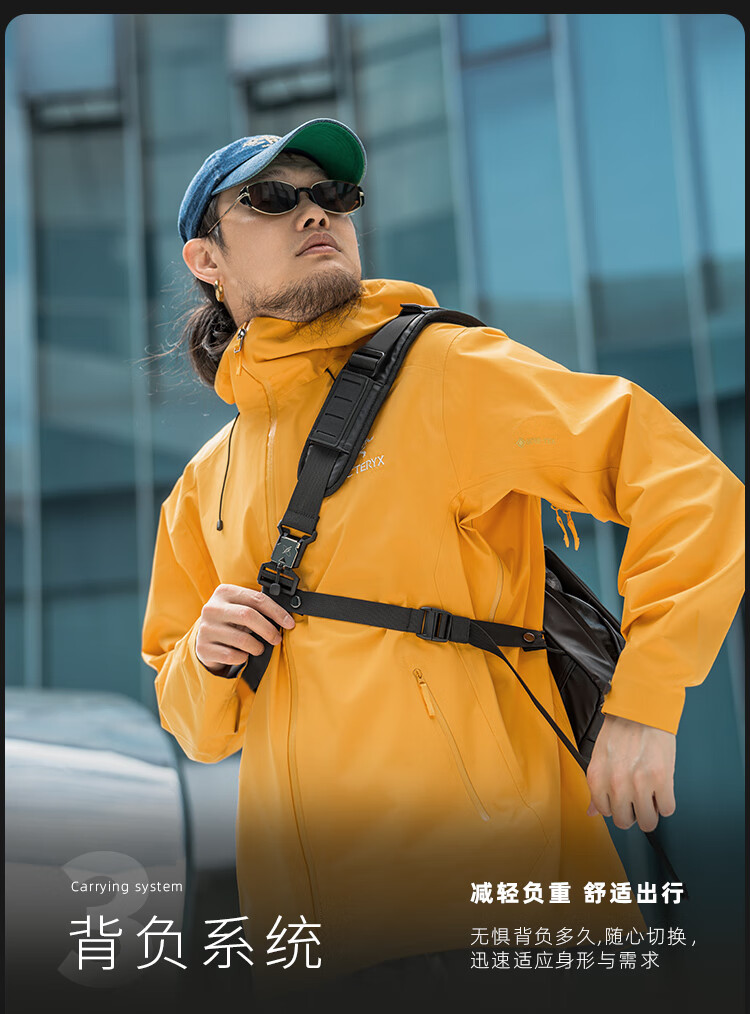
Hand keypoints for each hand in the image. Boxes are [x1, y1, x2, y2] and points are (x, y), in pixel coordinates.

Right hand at [196, 584, 295, 675]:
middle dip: (268, 630)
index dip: (276, 612)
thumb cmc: (229, 622)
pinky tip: (243, 654)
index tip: (289, 623)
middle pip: (248, 616)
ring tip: (258, 648)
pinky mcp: (203, 648)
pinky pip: (231, 656)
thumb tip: (285, 617)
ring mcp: (206, 628)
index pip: (256, 599)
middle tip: (277, 639)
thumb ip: (256, 607)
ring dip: (257, 647)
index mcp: (224, 592)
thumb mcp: (239, 608)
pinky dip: (242, 657)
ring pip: (241, 639)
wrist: (204, 639)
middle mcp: (212, 608)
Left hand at [585, 714, 675, 832]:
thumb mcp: (600, 757)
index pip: (604, 812)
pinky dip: (666, 802)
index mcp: (597, 778)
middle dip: (633, 813)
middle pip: (625, 822)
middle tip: (638, 799)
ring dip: (651, 812)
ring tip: (651, 796)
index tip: (623, 799)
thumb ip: (597, 787)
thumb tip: (592, 812)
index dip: (616, 807)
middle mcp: (616, 784)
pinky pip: (667, 809)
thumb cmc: (620, 729)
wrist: (642, 709)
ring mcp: (639, 784)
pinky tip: (662, 788)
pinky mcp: (661, 780)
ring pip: (648, 821)